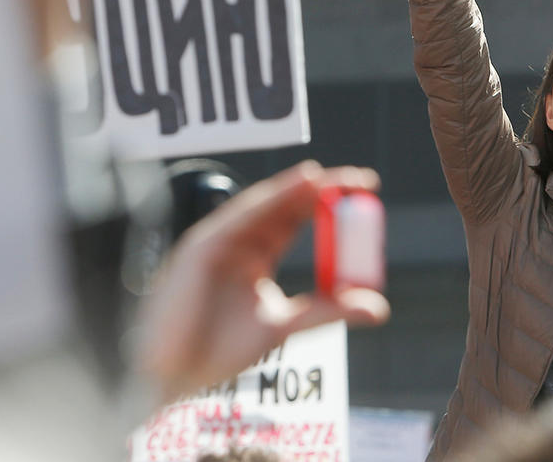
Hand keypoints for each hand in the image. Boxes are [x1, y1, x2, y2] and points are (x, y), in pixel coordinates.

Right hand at [135, 162, 390, 403]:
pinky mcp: (199, 247)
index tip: (366, 191)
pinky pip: (236, 218)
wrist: (174, 375)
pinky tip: (293, 189)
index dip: (329, 202)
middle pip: (284, 204)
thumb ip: (327, 311)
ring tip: (328, 177)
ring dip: (295, 188)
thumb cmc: (218, 351)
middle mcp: (238, 242)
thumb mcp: (285, 326)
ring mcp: (217, 241)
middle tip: (360, 180)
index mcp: (256, 255)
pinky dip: (266, 201)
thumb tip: (379, 307)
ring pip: (262, 205)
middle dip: (321, 188)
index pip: (297, 218)